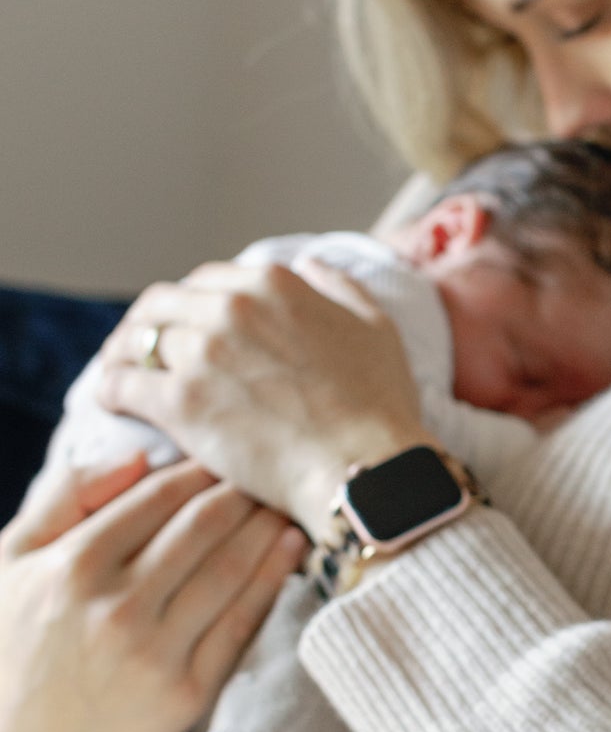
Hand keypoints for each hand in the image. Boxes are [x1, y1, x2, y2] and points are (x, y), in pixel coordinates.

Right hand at [0, 456, 307, 731]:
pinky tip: (291, 548)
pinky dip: (274, 578)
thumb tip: (137, 455)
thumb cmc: (11, 645)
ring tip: (285, 501)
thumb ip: (64, 496)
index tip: (220, 455)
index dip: (197, 469)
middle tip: (265, 470)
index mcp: (74, 565)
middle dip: (241, 489)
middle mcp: (118, 607)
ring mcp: (156, 653)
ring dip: (265, 525)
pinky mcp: (187, 692)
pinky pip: (243, 622)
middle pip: (203, 525)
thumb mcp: (9, 559)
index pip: (156, 496)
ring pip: (230, 567)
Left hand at [94, 257, 429, 535]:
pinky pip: (120, 383)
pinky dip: (110, 389)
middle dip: (149, 322)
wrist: (364, 466)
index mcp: (272, 285)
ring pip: (135, 339)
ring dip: (123, 352)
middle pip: (162, 302)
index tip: (188, 324)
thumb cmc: (378, 405)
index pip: (207, 279)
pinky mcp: (178, 402)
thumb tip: (310, 265)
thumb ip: (339, 288)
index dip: (192, 302)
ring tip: (122, 372)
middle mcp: (230, 308)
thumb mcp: (375, 327)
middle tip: (144, 346)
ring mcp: (201, 353)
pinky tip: (112, 401)